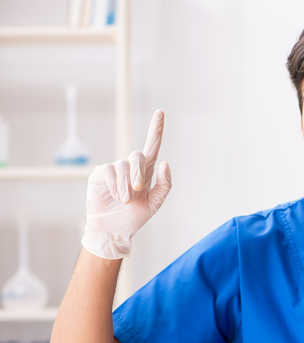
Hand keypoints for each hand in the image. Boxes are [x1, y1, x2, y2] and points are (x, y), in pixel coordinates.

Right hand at [81, 110, 170, 259]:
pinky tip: (116, 196)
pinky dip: (116, 185)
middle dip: (139, 174)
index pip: (152, 146)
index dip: (156, 129)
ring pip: (123, 165)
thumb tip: (165, 163)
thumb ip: (164, 184)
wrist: (115, 229)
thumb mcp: (155, 203)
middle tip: (138, 191)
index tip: (160, 112)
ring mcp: (114, 170)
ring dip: (126, 186)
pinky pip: (109, 171)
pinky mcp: (100, 174)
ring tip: (125, 200)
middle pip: (137, 156)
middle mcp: (130, 167)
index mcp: (146, 172)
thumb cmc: (135, 216)